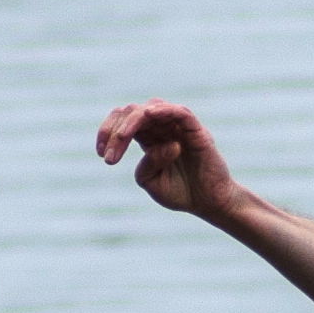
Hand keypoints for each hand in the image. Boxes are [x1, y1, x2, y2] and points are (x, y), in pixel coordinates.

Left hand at [95, 100, 242, 216]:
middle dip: (115, 130)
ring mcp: (178, 127)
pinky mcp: (196, 131)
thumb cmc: (182, 193)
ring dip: (132, 120)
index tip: (102, 155)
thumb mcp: (151, 183)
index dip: (107, 132)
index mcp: (148, 137)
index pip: (123, 122)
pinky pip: (180, 112)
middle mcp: (162, 127)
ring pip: (151, 108)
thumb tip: (161, 145)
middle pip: (132, 112)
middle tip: (109, 156)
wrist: (210, 204)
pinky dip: (165, 110)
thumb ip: (146, 165)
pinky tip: (150, 114)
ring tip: (122, 138)